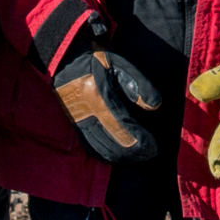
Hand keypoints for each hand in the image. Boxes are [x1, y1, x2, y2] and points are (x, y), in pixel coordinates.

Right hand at [52, 48, 166, 165]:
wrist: (65, 63)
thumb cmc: (96, 62)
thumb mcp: (119, 65)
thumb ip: (138, 83)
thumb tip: (154, 106)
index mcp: (99, 99)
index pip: (123, 128)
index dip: (140, 142)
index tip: (153, 146)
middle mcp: (88, 115)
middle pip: (114, 144)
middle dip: (134, 153)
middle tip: (151, 153)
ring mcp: (80, 123)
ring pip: (103, 150)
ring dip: (123, 157)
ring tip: (140, 156)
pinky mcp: (76, 127)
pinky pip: (92, 148)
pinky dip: (107, 156)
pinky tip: (119, 156)